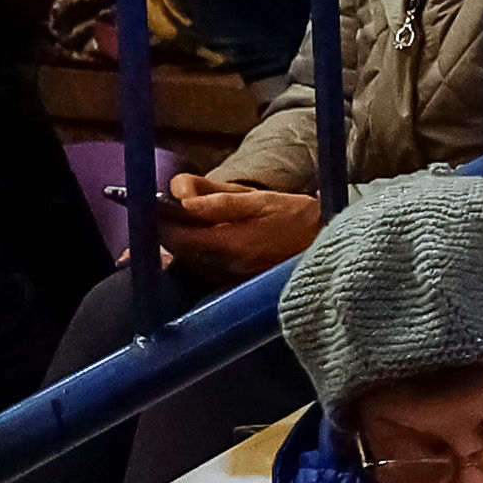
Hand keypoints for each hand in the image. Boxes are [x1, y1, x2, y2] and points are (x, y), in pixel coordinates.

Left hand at [161, 174, 326, 272]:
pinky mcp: (236, 284)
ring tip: (188, 220)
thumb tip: (180, 197)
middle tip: (170, 207)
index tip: (152, 202)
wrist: (330, 245)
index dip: (158, 218)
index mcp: (229, 245)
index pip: (174, 236)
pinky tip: (206, 239)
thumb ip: (216, 199)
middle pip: (177, 249)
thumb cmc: (298, 218)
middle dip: (169, 228)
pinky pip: (204, 268)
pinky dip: (197, 253)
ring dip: (182, 241)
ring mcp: (230, 279)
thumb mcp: (260, 199)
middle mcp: (225, 268)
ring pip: (188, 260)